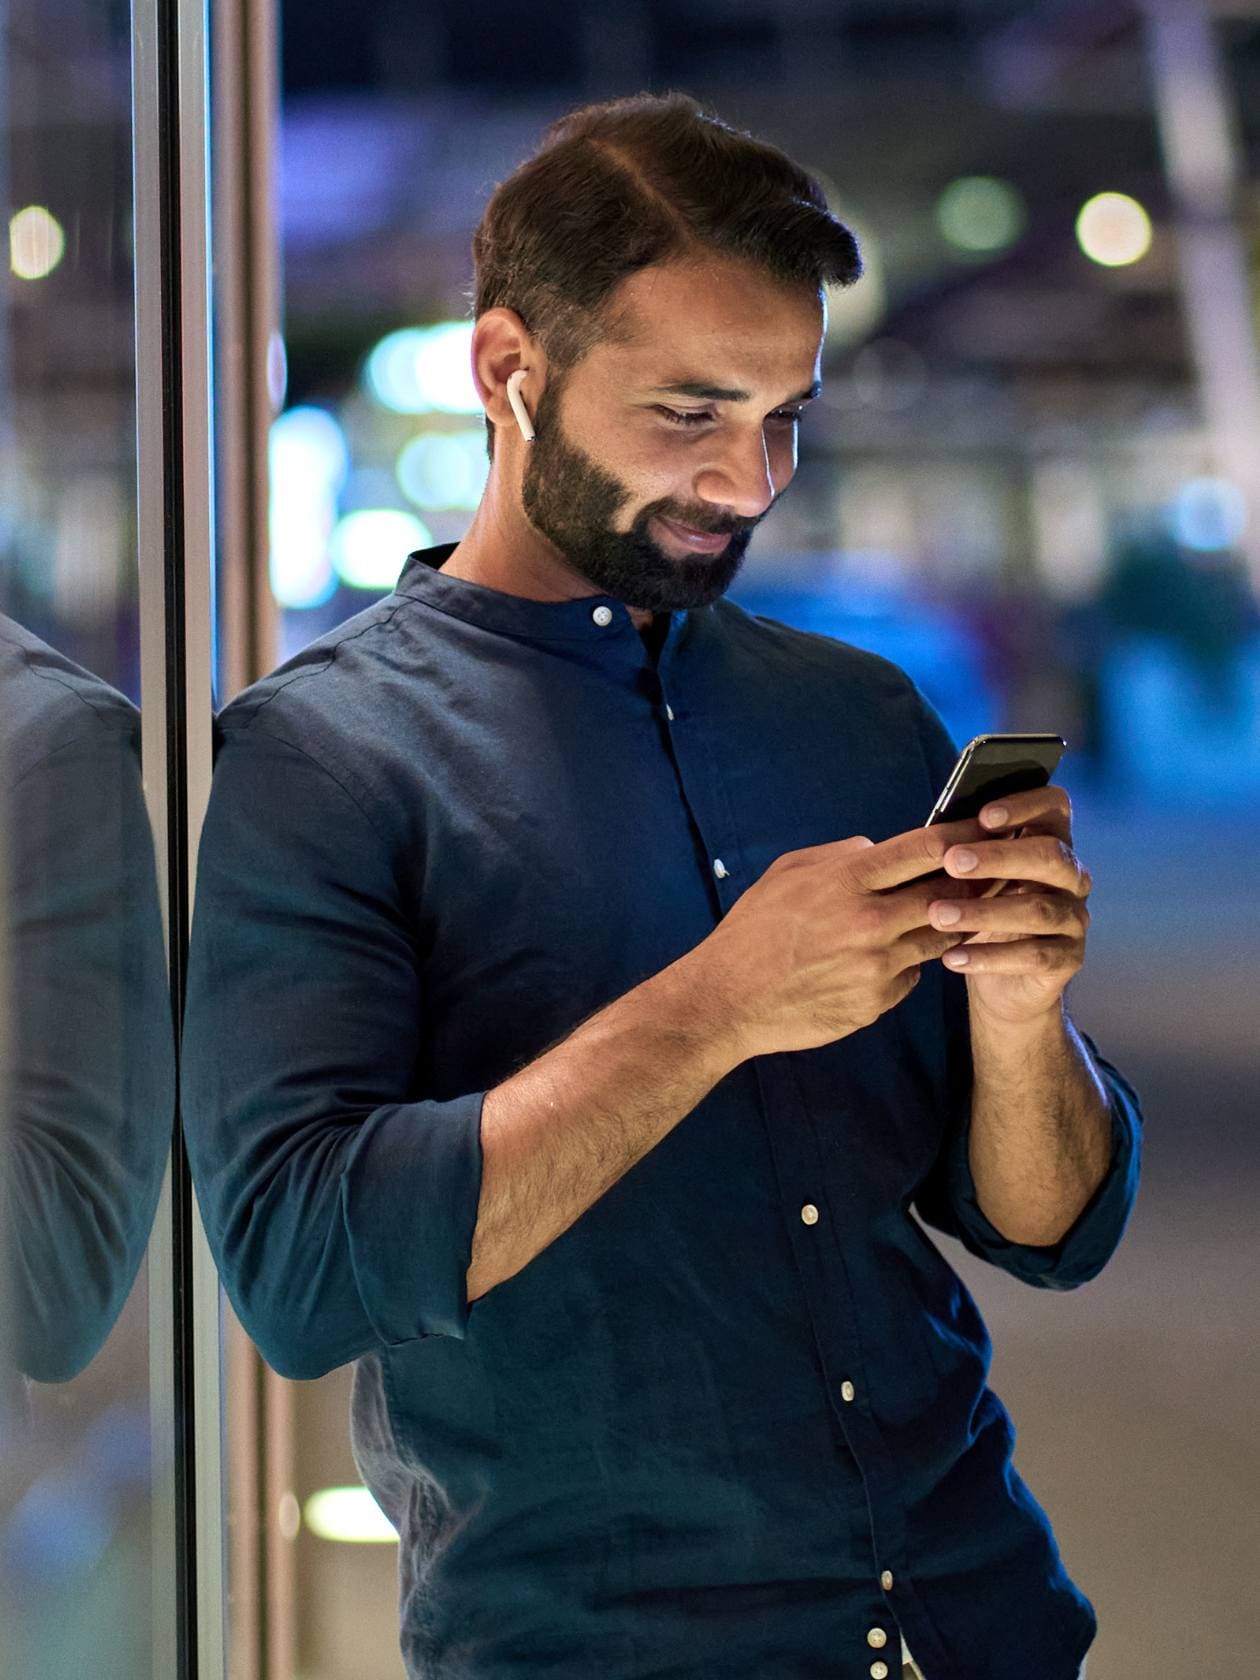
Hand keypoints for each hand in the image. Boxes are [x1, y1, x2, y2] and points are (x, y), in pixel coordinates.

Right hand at [701, 818, 982, 1058]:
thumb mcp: (787, 873)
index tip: (989, 826)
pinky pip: (911, 975)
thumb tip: (880, 847)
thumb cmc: (753, 931)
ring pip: (939, 938)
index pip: (925, 848)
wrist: (728, 1000)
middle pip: (950, 894)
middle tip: (992, 873)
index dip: (965, 834)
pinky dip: (906, 964)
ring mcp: (878, 966)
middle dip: (975, 882)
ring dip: (946, 925)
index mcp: (847, 881)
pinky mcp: (878, 1002)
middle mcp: (870, 922)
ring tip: (945, 915)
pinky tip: (884, 961)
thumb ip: (838, 854)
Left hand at [927, 787, 1090, 1027]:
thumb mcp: (975, 884)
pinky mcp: (1069, 959)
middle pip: (1050, 855)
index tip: (983, 816)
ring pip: (1038, 909)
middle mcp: (1071, 878)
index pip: (1055, 808)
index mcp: (1051, 844)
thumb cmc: (983, 919)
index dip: (1025, 805)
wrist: (1003, 985)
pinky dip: (989, 957)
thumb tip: (932, 832)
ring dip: (984, 911)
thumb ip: (967, 854)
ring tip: (938, 915)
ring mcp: (1074, 919)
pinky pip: (1034, 955)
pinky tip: (952, 956)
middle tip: (952, 862)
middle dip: (999, 856)